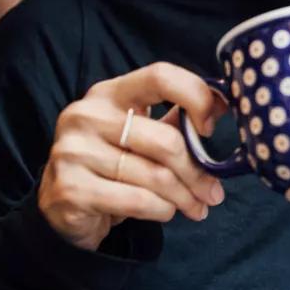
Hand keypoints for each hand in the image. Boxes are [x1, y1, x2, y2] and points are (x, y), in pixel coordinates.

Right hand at [38, 62, 228, 250]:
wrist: (64, 210)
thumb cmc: (112, 167)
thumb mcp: (141, 135)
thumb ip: (178, 119)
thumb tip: (224, 103)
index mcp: (108, 93)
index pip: (160, 77)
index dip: (196, 98)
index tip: (210, 127)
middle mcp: (86, 115)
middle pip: (166, 141)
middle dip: (197, 172)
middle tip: (213, 193)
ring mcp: (74, 151)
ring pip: (156, 176)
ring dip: (184, 197)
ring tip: (196, 207)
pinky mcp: (71, 188)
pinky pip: (138, 201)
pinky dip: (161, 210)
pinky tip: (164, 212)